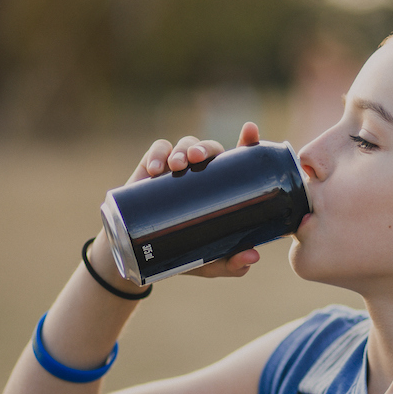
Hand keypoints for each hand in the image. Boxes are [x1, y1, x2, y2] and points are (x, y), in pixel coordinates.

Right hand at [126, 122, 263, 277]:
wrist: (140, 257)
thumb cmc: (183, 253)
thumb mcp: (209, 262)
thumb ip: (231, 263)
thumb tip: (252, 255)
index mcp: (222, 187)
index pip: (239, 160)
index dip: (247, 142)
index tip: (250, 130)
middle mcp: (202, 173)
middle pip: (210, 148)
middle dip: (206, 148)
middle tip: (198, 158)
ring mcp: (176, 169)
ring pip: (184, 145)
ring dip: (182, 150)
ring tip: (177, 165)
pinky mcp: (151, 169)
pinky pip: (157, 150)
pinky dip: (157, 155)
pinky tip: (154, 169)